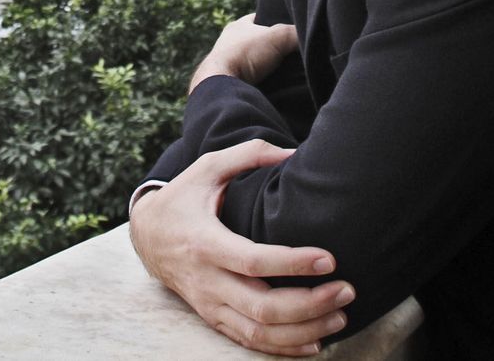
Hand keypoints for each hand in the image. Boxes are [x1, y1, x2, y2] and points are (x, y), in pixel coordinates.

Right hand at [129, 139, 353, 356]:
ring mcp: (209, 304)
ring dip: (304, 330)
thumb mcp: (207, 168)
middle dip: (310, 304)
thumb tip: (293, 152)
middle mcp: (207, 280)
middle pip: (262, 308)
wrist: (146, 235)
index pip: (253, 261)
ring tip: (340, 315)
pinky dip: (284, 347)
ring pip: (259, 332)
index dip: (292, 262)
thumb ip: (248, 155)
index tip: (329, 259)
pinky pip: (249, 342)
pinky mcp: (213, 318)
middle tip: (346, 290)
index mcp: (205, 242)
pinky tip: (315, 340)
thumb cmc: (183, 198)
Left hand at [191, 14, 298, 92]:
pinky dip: (262, 81)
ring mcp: (228, 63)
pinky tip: (275, 85)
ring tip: (288, 71)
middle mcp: (230, 42)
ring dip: (268, 66)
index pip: (259, 18)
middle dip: (273, 47)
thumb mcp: (278, 36)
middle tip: (292, 52)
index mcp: (237, 26)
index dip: (275, 21)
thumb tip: (313, 39)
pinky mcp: (230, 81)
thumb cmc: (246, 53)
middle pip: (258, 41)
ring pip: (254, 61)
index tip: (290, 28)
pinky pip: (251, 79)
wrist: (222, 84)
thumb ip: (296, 33)